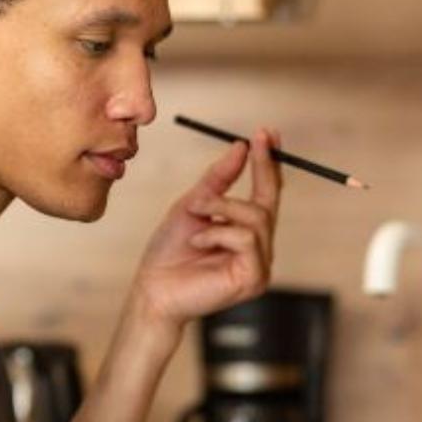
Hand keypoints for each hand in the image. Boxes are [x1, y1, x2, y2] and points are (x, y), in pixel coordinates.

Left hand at [131, 127, 282, 339]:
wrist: (152, 289)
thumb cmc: (169, 253)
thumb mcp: (192, 206)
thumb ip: (218, 180)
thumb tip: (241, 147)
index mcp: (246, 233)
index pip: (267, 194)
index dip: (269, 164)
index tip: (266, 133)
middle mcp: (258, 249)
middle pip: (268, 202)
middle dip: (254, 174)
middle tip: (247, 146)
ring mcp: (259, 266)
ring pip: (256, 218)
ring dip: (221, 210)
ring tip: (195, 220)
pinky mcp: (254, 279)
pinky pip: (247, 239)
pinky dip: (218, 234)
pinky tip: (198, 243)